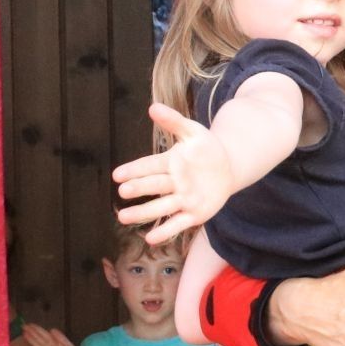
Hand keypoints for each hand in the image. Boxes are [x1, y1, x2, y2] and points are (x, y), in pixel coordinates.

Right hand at [23, 324, 80, 345]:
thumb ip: (60, 338)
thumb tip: (52, 330)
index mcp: (55, 343)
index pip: (44, 334)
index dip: (37, 329)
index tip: (30, 325)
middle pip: (39, 339)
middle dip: (32, 332)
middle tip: (23, 326)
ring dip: (31, 340)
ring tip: (25, 334)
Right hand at [112, 103, 235, 244]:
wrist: (227, 168)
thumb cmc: (205, 149)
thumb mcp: (193, 132)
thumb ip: (174, 121)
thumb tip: (153, 107)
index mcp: (169, 163)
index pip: (148, 166)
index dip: (133, 170)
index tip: (117, 175)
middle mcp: (172, 183)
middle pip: (153, 186)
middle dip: (138, 189)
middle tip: (123, 192)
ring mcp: (182, 199)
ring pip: (160, 207)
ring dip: (142, 213)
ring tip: (123, 217)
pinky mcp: (194, 214)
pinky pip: (178, 223)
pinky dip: (165, 230)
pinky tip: (151, 238)